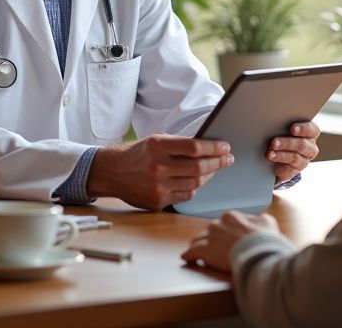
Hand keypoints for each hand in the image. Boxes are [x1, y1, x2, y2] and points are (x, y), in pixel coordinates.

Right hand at [87, 134, 233, 209]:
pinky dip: (194, 188)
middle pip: (198, 167)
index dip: (214, 147)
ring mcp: (158, 186)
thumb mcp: (155, 140)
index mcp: (158, 146)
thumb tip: (208, 146)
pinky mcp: (157, 201)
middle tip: (228, 158)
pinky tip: (197, 180)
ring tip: (214, 168)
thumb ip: (178, 143)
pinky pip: (185, 196)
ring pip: (195, 183)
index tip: (225, 147)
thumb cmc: (138, 154)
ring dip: (209, 175)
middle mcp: (158, 167)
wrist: (113, 172)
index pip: (194, 147)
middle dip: (218, 162)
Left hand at [181, 211, 281, 272]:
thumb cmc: (265, 240)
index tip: (225, 239)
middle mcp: (217, 224)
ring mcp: (210, 237)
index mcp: (231, 216)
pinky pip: (191, 253)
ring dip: (197, 245)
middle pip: (209, 232)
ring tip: (196, 252)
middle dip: (210, 239)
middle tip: (213, 248)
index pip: (222, 223)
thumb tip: (255, 221)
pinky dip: (188, 255)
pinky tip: (186, 258)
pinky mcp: (205, 251)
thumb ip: (257, 219)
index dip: (223, 232)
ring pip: (197, 240)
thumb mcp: (267, 222)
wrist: (259, 253)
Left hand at [267, 120, 319, 182]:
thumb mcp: (284, 127)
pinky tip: (274, 165)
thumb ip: (283, 125)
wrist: (278, 155)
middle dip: (287, 143)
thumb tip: (271, 122)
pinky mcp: (294, 171)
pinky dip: (280, 167)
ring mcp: (304, 160)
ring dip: (281, 155)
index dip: (303, 129)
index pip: (312, 129)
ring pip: (295, 158)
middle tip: (274, 142)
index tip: (293, 128)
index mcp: (311, 133)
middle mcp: (310, 147)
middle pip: (302, 145)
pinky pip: (289, 170)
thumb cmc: (282, 134)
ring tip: (270, 154)